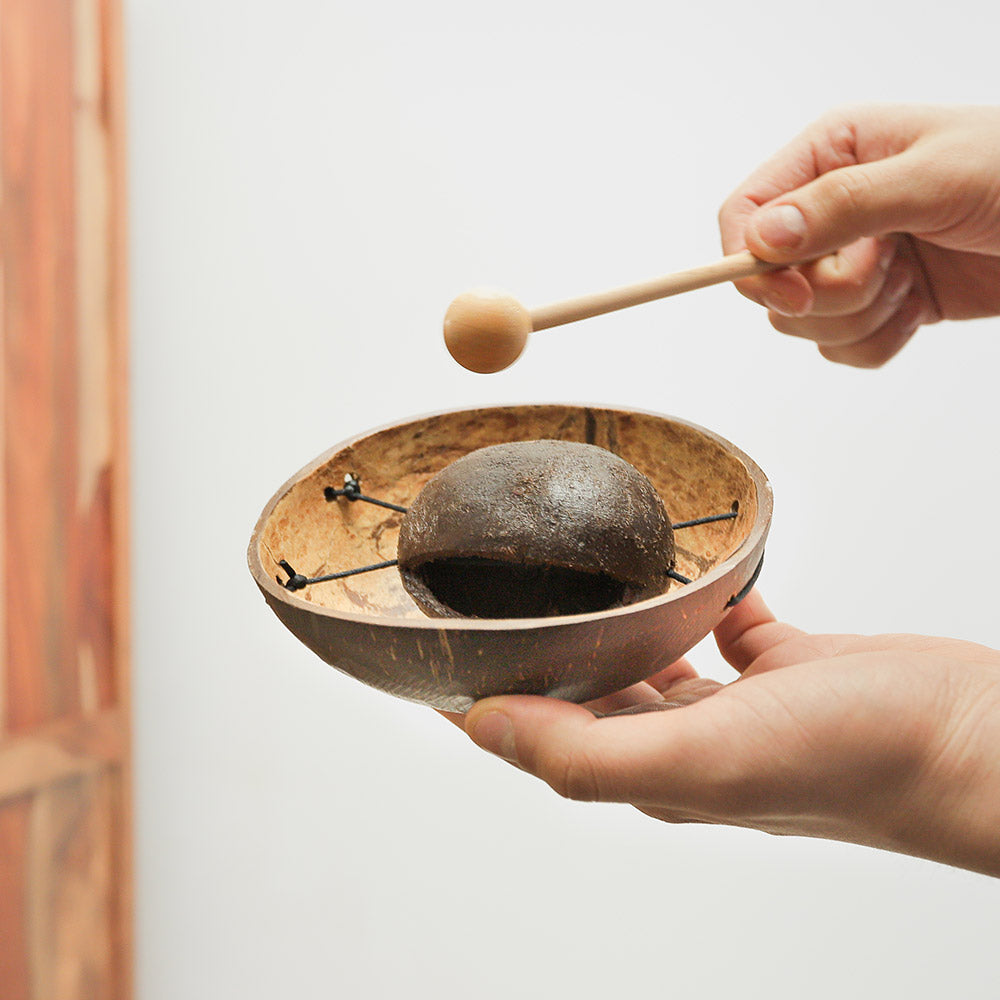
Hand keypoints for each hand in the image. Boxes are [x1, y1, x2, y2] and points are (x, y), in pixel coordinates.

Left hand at [461, 590, 999, 875]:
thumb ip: (586, 750)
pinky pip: (724, 630)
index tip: (437, 651)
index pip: (540, 735)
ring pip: (651, 661)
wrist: (970, 739)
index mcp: (653, 770)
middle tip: (501, 596)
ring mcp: (738, 705)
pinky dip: (702, 603)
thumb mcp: (702, 757)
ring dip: (614, 626)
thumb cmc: (849, 759)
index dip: (483, 699)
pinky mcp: (785, 665)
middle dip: (540, 654)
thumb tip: (483, 726)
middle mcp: (686, 742)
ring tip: (580, 577)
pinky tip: (692, 571)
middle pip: (586, 695)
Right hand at [719, 104, 999, 366]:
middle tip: (889, 266)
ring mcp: (854, 259)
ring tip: (913, 277)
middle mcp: (832, 209)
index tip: (794, 291)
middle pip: (770, 283)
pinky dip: (879, 341)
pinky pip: (841, 347)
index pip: (745, 216)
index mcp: (832, 156)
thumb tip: (763, 239)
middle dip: (828, 294)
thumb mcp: (934, 178)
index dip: (753, 264)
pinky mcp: (880, 302)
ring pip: (804, 322)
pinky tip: (919, 307)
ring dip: (860, 315)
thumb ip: (844, 204)